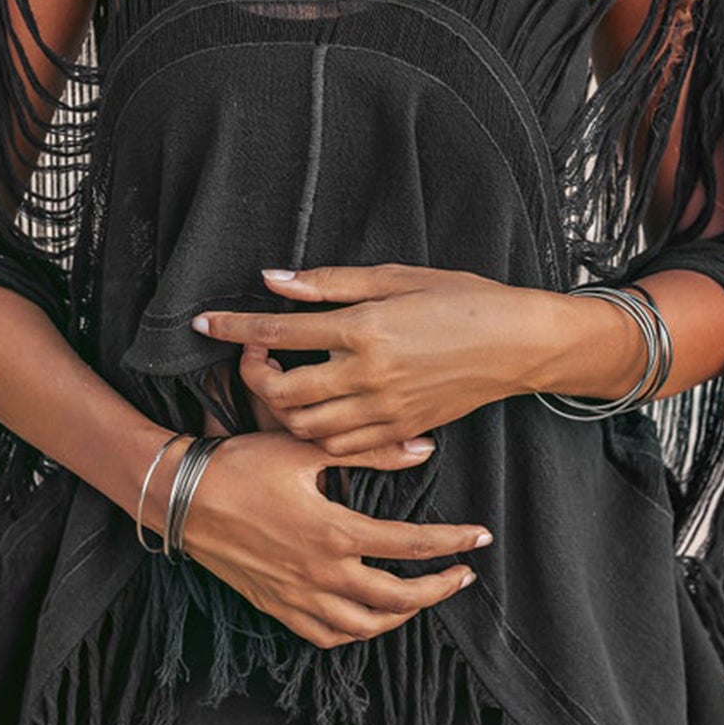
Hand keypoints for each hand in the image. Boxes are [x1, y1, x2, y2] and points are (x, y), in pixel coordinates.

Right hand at [179, 428, 490, 649]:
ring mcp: (298, 597)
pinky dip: (358, 633)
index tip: (480, 537)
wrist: (181, 497)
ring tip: (424, 597)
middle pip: (398, 598)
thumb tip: (424, 450)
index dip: (452, 541)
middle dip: (439, 588)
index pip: (411, 544)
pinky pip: (327, 637)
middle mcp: (321, 574)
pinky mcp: (277, 607)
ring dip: (403, 615)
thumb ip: (371, 452)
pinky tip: (370, 618)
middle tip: (463, 574)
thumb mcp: (306, 447)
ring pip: (366, 626)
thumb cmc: (242, 464)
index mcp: (335, 532)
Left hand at [191, 262, 551, 455]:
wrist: (519, 344)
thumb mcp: (395, 277)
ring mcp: (386, 408)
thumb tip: (272, 280)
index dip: (235, 327)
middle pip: (284, 391)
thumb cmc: (461, 299)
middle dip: (256, 376)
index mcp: (365, 327)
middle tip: (256, 357)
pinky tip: (321, 410)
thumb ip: (330, 282)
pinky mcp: (402, 429)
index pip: (280, 331)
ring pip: (308, 427)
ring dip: (285, 408)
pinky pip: (344, 447)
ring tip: (285, 383)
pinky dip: (321, 433)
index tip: (204, 322)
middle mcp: (369, 373)